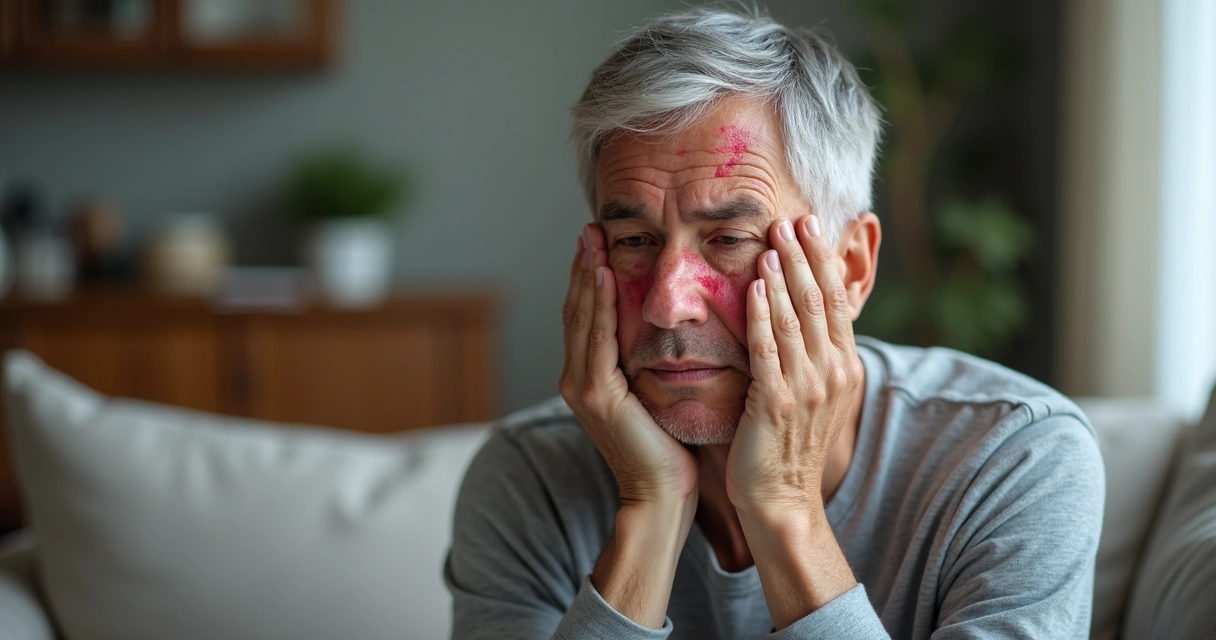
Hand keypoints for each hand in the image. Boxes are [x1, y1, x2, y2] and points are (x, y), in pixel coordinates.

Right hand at [559, 224, 698, 504]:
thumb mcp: (654, 393)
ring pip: (582, 318)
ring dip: (586, 275)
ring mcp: (582, 386)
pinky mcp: (596, 395)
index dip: (588, 278)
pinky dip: (598, 303)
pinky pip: (597, 338)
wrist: (662, 494)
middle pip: (577, 309)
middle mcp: (577, 378)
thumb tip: (666, 328)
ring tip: (592, 240)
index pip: (587, 316)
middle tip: (590, 228)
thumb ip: (647, 362)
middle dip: (581, 266)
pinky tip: (604, 274)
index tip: (598, 242)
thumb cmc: (669, 448)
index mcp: (590, 378)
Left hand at [726, 215, 863, 517]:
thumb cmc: (789, 445)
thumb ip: (814, 353)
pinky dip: (762, 314)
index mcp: (845, 367)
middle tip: (790, 219)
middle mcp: (833, 373)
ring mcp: (807, 388)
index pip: (836, 302)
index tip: (810, 226)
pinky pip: (768, 349)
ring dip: (782, 275)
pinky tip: (754, 286)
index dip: (823, 260)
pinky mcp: (777, 402)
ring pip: (795, 319)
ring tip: (770, 241)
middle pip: (819, 302)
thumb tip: (804, 312)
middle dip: (804, 256)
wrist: (782, 498)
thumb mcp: (816, 394)